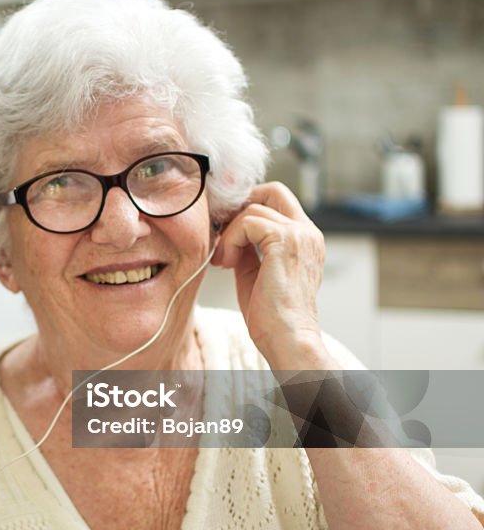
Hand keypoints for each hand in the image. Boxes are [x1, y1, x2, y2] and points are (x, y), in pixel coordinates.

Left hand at [211, 182, 334, 369]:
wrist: (286, 339)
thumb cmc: (271, 315)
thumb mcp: (255, 272)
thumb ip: (248, 248)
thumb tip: (227, 231)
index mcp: (305, 239)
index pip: (278, 200)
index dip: (248, 207)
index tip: (225, 229)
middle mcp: (308, 232)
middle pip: (272, 190)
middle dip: (239, 206)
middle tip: (220, 232)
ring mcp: (300, 234)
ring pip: (253, 207)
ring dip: (229, 232)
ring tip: (224, 260)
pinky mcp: (287, 241)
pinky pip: (248, 222)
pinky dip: (231, 240)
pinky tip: (227, 263)